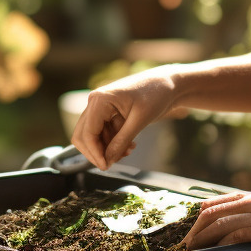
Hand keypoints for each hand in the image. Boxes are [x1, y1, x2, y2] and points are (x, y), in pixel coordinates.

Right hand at [70, 65, 185, 169]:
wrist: (167, 84)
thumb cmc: (156, 94)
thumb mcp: (140, 121)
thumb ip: (121, 141)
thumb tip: (107, 161)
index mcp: (100, 100)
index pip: (87, 133)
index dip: (94, 153)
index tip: (106, 166)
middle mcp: (95, 102)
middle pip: (83, 135)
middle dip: (98, 152)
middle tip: (115, 162)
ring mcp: (100, 108)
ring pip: (93, 136)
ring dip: (107, 148)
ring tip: (129, 151)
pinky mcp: (107, 113)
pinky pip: (102, 133)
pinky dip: (112, 142)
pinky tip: (129, 145)